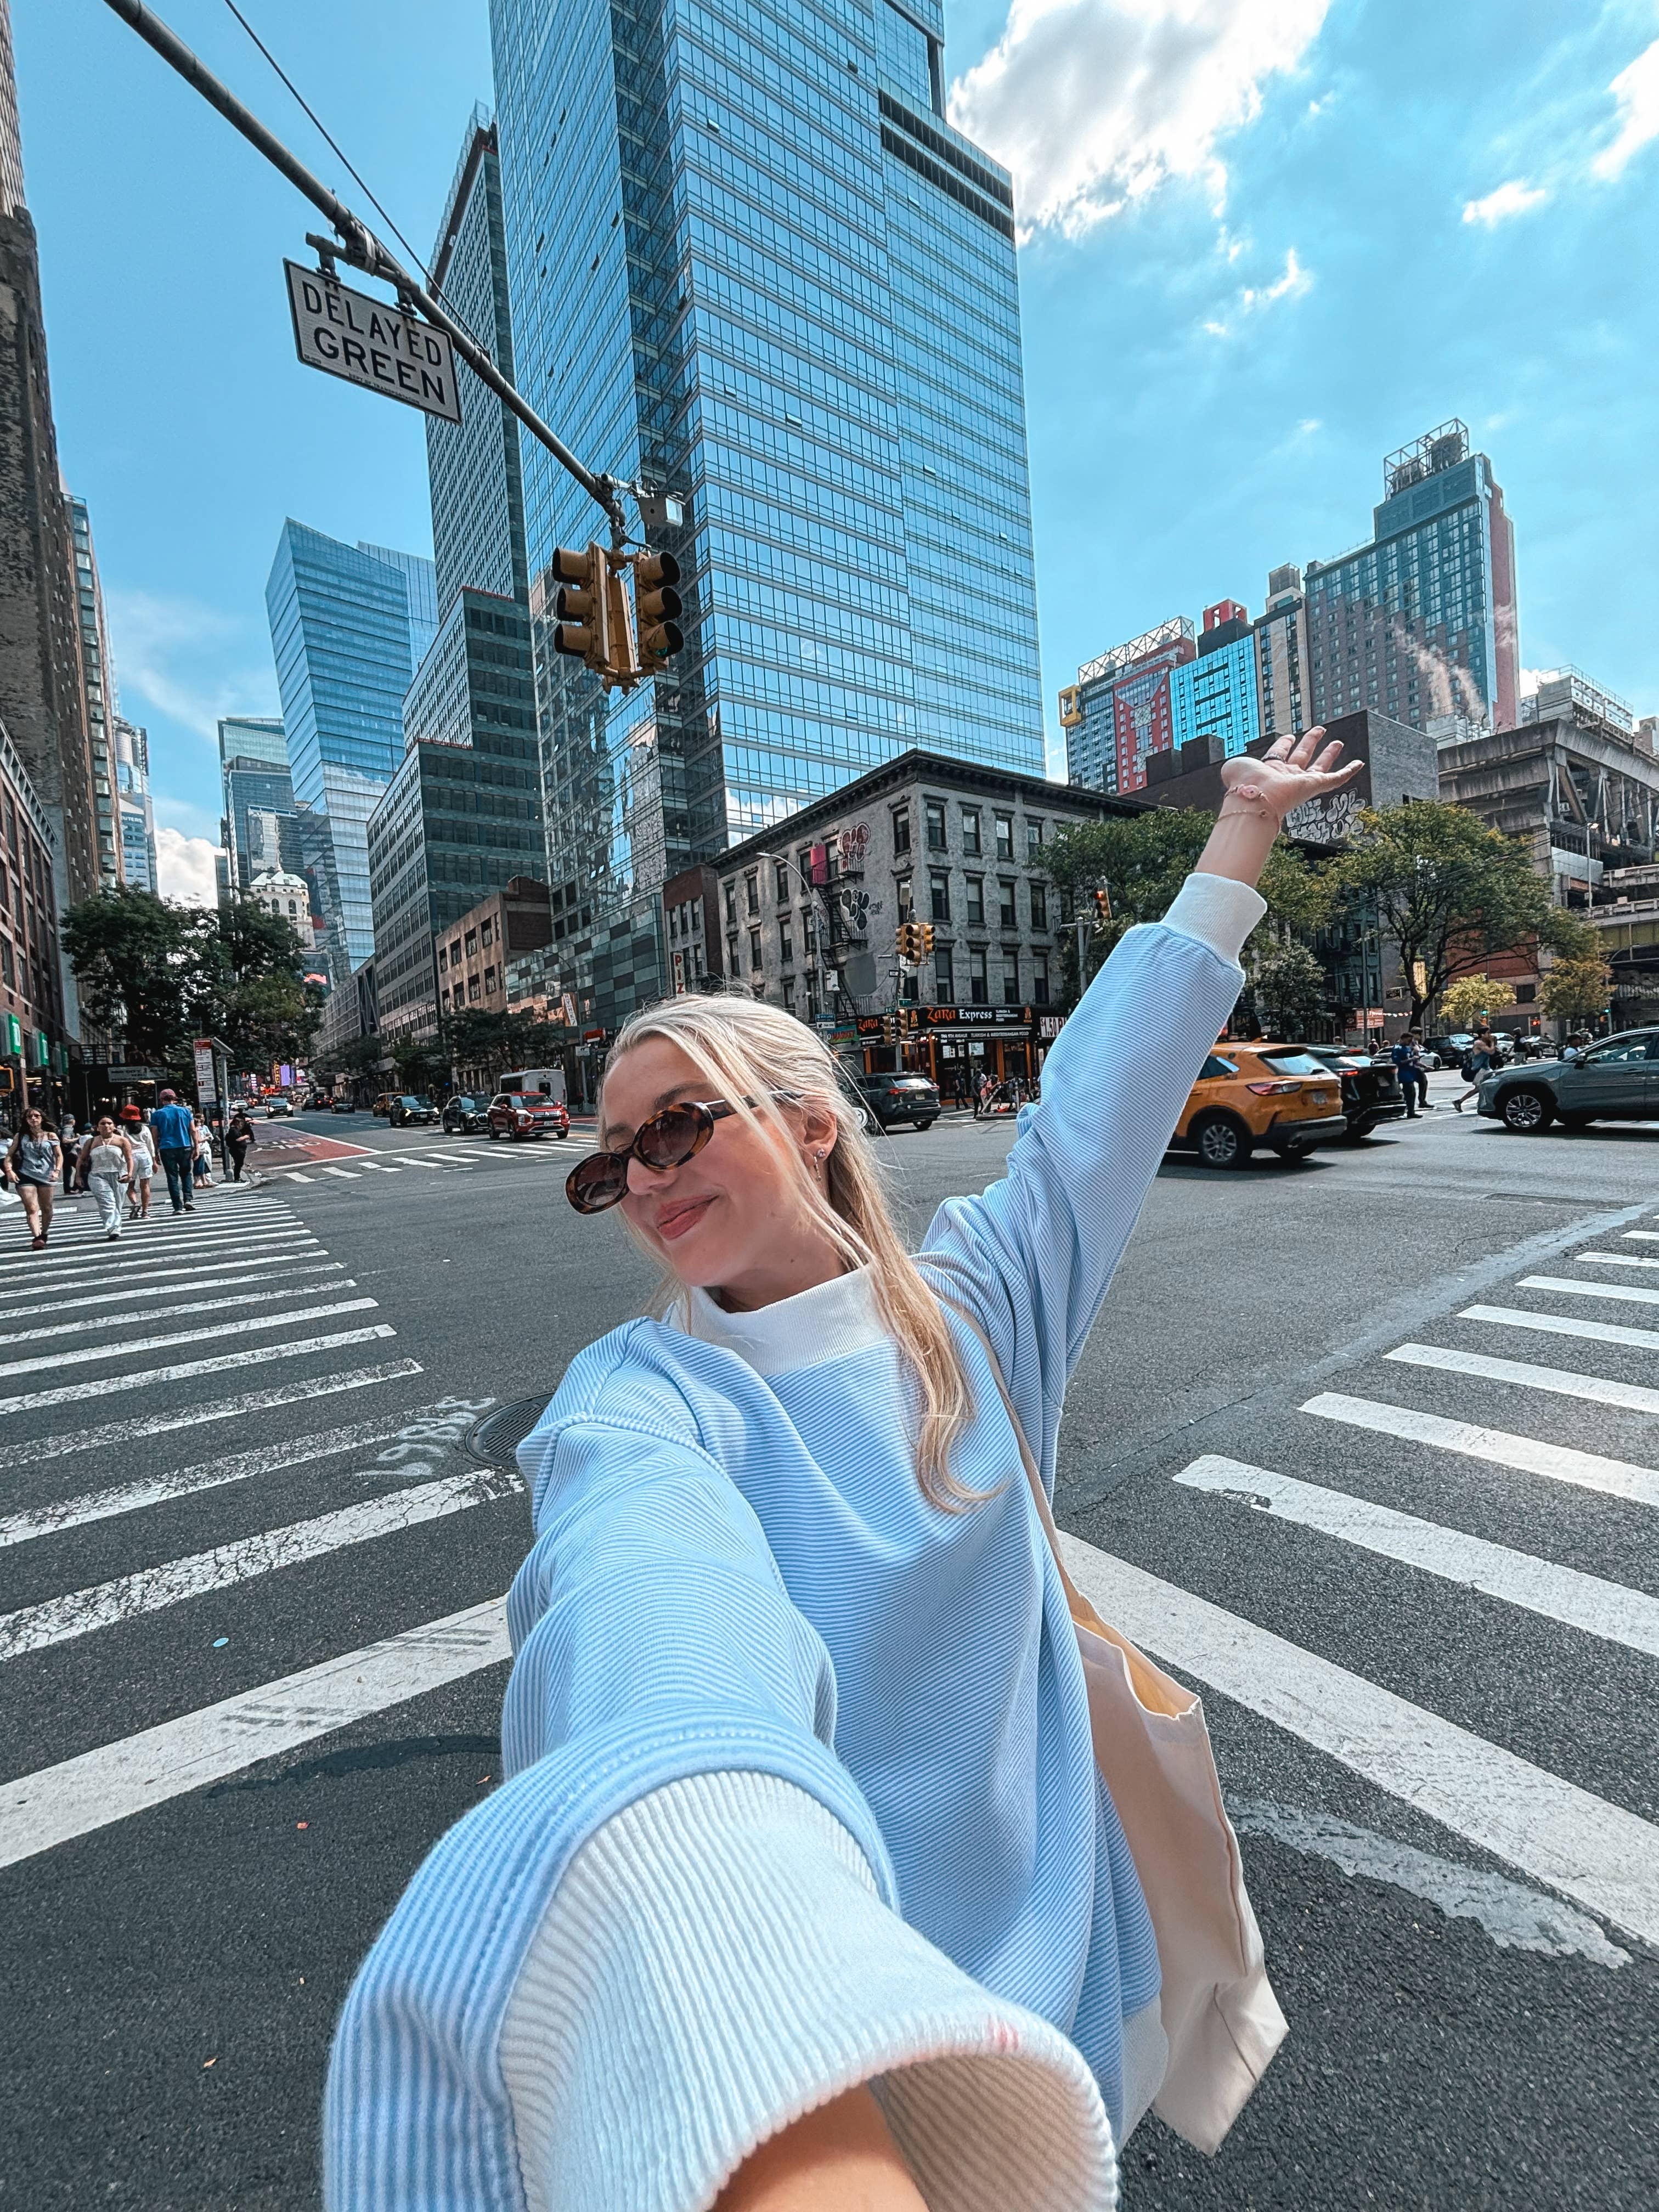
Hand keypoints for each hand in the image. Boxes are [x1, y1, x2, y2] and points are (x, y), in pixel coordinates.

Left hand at [1218, 725, 1362, 822]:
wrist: (1254, 796)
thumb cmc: (1242, 783)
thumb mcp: (1233, 767)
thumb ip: (1234, 765)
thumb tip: (1232, 769)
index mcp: (1268, 770)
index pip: (1278, 755)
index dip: (1284, 744)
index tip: (1288, 736)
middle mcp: (1286, 777)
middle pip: (1301, 758)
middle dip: (1310, 743)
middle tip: (1319, 730)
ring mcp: (1300, 782)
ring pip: (1319, 766)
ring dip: (1328, 753)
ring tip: (1337, 742)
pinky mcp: (1314, 786)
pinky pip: (1335, 779)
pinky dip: (1348, 772)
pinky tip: (1359, 764)